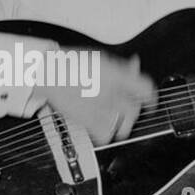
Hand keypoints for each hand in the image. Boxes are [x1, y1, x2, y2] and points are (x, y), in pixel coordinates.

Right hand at [37, 54, 156, 146]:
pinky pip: (106, 135)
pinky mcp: (86, 121)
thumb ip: (121, 67)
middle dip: (133, 109)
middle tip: (127, 106)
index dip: (150, 96)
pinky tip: (102, 124)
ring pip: (123, 125)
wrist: (44, 71)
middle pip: (135, 110)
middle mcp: (109, 92)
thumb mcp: (100, 59)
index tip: (149, 100)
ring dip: (122, 123)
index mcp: (115, 75)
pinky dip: (106, 133)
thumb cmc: (69, 63)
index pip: (146, 90)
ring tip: (114, 117)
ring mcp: (98, 108)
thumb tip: (135, 67)